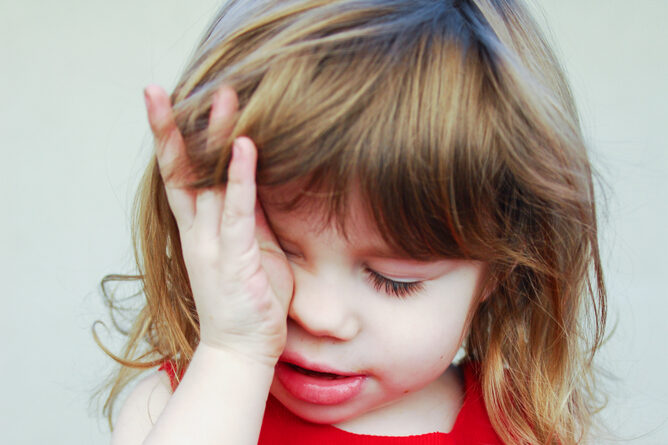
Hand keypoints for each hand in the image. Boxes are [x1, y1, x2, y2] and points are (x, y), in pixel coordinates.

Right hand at [144, 84, 293, 365]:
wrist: (242, 349)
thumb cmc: (248, 298)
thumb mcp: (248, 248)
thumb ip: (246, 215)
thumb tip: (255, 181)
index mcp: (198, 229)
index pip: (179, 176)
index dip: (169, 141)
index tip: (165, 105)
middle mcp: (198, 232)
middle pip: (180, 172)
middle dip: (169, 130)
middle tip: (157, 90)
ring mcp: (214, 244)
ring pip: (208, 183)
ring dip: (212, 139)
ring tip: (219, 98)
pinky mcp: (237, 258)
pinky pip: (239, 211)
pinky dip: (242, 178)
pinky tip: (245, 146)